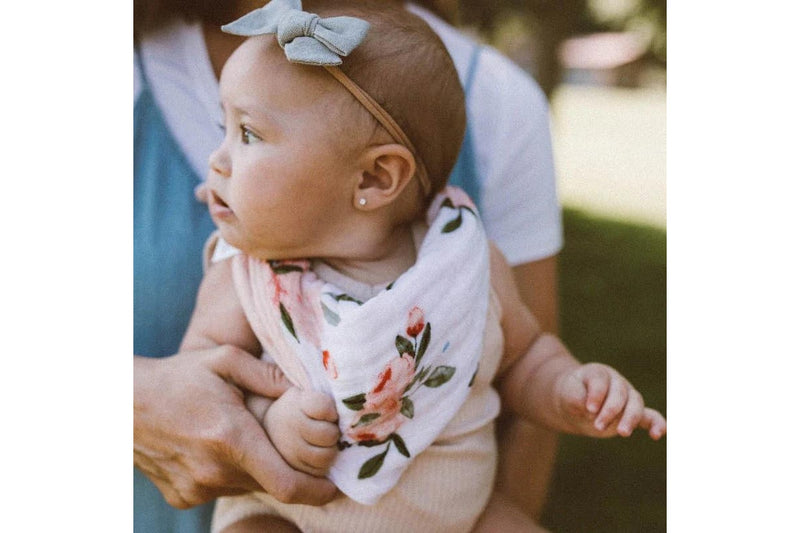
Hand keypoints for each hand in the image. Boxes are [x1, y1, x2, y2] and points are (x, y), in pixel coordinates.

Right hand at [134, 347, 337, 508]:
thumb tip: (311, 392)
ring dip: (255, 467)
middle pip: (270, 483)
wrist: (120, 404)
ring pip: (246, 487)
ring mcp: (196, 489)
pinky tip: (215, 446)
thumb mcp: (224, 361)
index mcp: (231, 439)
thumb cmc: (176, 377)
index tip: (337, 489)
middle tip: (293, 445)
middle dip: (287, 468)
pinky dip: (229, 473)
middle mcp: (214, 471)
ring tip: (241, 434)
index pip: (287, 484)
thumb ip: (270, 375)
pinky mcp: (182, 497)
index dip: (318, 492)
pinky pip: (220, 489)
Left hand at [555, 362, 665, 439]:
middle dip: (611, 410)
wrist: (575, 402)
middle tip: (598, 425)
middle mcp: (617, 382)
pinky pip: (649, 417)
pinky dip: (656, 424)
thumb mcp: (567, 393)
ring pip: (635, 404)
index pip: (601, 381)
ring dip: (630, 418)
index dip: (597, 395)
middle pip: (620, 393)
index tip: (589, 409)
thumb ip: (576, 398)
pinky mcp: (632, 413)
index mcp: (599, 373)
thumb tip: (590, 408)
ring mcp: (628, 397)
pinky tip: (658, 434)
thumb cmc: (571, 394)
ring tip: (622, 432)